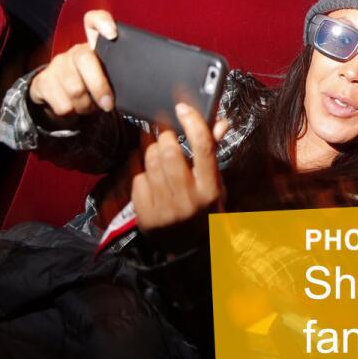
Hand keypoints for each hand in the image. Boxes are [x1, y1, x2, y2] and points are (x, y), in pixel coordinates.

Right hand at [29, 10, 117, 120]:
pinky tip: (75, 107)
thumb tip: (139, 85)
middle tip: (108, 104)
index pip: (94, 21)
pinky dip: (73, 112)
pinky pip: (63, 104)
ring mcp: (57, 65)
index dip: (102, 22)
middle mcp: (75, 52)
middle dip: (99, 87)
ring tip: (89, 106)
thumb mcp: (107, 77)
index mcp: (94, 47)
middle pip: (84, 60)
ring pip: (74, 89)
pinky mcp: (43, 81)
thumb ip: (118, 75)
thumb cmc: (92, 86)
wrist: (58, 98)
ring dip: (86, 105)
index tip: (112, 34)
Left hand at [132, 103, 228, 232]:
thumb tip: (220, 122)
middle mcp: (188, 198)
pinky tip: (147, 169)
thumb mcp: (214, 183)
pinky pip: (137, 178)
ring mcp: (165, 208)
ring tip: (153, 144)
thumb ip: (213, 152)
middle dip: (164, 136)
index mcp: (210, 188)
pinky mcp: (146, 214)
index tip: (182, 107)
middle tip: (163, 131)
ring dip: (149, 147)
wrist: (187, 250)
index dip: (192, 122)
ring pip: (150, 162)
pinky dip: (140, 169)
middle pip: (170, 152)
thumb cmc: (204, 209)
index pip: (203, 147)